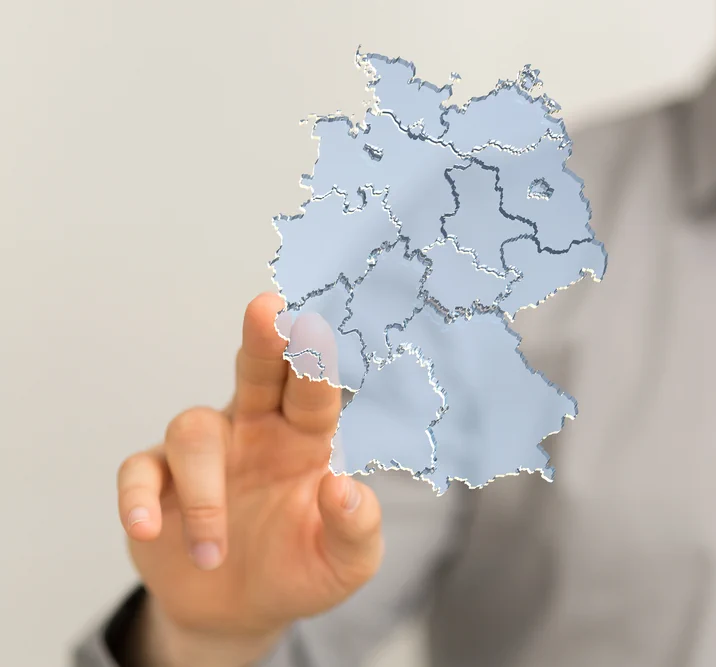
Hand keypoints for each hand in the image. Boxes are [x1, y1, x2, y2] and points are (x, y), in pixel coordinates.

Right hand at [116, 293, 382, 663]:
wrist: (243, 613)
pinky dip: (138, 497)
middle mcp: (258, 430)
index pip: (315, 391)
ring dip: (203, 493)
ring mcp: (208, 453)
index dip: (314, 359)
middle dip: (262, 341)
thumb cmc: (303, 570)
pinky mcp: (159, 483)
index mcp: (309, 438)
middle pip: (258, 371)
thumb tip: (344, 487)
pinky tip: (148, 529)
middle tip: (266, 309)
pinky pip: (139, 472)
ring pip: (193, 431)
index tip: (314, 324)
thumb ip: (355, 529)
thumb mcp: (345, 563)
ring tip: (213, 553)